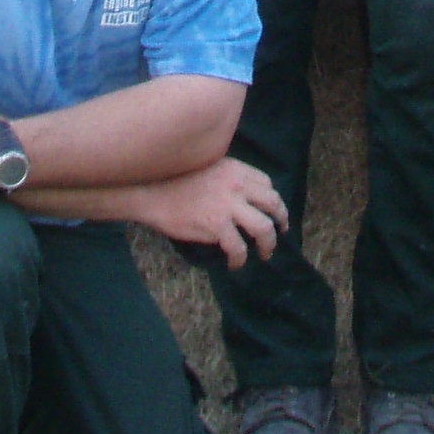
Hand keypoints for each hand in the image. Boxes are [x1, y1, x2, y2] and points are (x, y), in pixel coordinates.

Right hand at [136, 157, 289, 266]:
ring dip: (269, 244)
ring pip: (264, 228)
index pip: (267, 184)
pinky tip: (235, 264)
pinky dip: (241, 260)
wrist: (152, 192)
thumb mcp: (209, 168)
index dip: (272, 200)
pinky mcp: (216, 226)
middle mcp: (237, 185)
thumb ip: (228, 179)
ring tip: (265, 253)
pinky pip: (239, 248)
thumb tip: (243, 198)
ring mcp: (228, 206)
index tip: (271, 211)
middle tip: (281, 232)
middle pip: (273, 203)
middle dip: (281, 220)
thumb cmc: (175, 181)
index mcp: (235, 169)